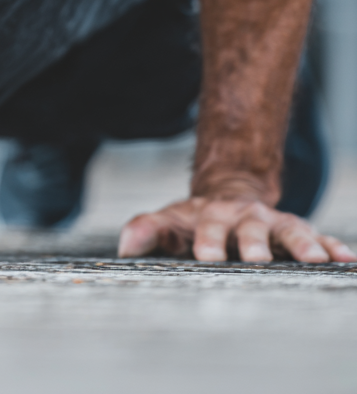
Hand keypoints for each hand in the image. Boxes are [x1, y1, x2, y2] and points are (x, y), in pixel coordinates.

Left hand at [117, 195, 355, 262]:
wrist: (228, 196)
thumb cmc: (194, 220)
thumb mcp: (169, 221)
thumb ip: (147, 230)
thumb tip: (124, 246)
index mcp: (213, 215)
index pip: (208, 227)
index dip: (207, 240)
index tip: (207, 257)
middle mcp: (246, 217)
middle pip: (251, 228)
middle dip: (254, 242)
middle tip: (256, 258)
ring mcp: (275, 223)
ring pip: (290, 230)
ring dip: (302, 243)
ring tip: (314, 260)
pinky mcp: (299, 232)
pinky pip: (320, 237)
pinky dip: (333, 246)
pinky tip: (348, 259)